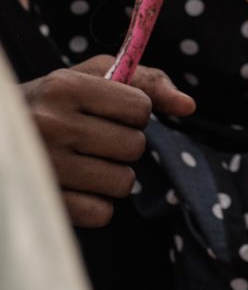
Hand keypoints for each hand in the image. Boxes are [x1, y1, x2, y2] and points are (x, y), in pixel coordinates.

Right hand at [22, 57, 192, 226]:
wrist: (2, 133)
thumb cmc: (52, 102)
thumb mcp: (90, 76)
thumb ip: (144, 81)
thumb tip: (188, 106)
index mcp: (64, 87)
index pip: (141, 108)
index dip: (135, 113)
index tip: (111, 114)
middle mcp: (51, 125)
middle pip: (135, 146)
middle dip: (124, 145)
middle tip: (94, 141)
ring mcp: (45, 166)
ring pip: (123, 182)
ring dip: (113, 176)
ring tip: (85, 164)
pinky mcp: (43, 201)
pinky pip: (101, 213)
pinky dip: (96, 205)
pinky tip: (76, 188)